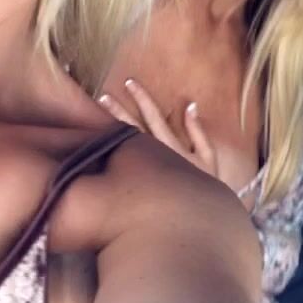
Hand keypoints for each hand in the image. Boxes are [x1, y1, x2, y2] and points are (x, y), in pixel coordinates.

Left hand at [99, 78, 217, 176]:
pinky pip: (119, 170)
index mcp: (171, 149)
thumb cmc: (204, 187)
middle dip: (118, 112)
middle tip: (101, 95)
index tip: (128, 82)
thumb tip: (190, 106)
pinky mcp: (137, 187)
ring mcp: (145, 173)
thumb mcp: (209, 159)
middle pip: (133, 130)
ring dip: (111, 129)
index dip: (142, 99)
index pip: (153, 117)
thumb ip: (199, 132)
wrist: (197, 220)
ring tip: (94, 114)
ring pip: (124, 147)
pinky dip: (110, 155)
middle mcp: (155, 159)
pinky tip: (97, 144)